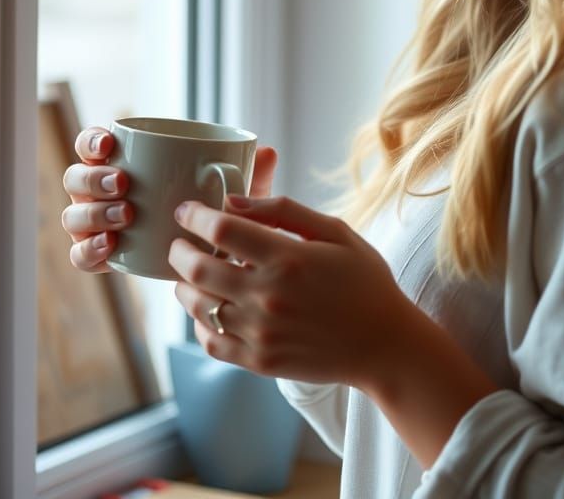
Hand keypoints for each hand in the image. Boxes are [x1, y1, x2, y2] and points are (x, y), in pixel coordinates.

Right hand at [61, 129, 278, 272]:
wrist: (216, 254)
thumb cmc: (221, 207)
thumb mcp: (240, 189)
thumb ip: (252, 172)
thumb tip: (267, 152)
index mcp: (127, 161)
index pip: (95, 144)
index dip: (93, 141)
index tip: (112, 144)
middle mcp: (105, 190)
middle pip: (78, 178)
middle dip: (94, 179)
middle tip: (124, 183)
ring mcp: (99, 223)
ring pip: (75, 216)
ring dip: (94, 213)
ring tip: (126, 215)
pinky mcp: (103, 255)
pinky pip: (81, 255)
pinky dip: (90, 250)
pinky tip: (112, 246)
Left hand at [169, 193, 412, 389]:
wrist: (384, 343)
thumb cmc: (364, 280)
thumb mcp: (336, 232)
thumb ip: (284, 212)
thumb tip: (233, 202)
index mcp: (288, 258)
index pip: (222, 229)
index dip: (195, 215)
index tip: (186, 210)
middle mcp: (267, 296)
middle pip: (197, 267)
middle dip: (179, 249)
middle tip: (180, 241)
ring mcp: (260, 333)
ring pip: (197, 305)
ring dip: (184, 284)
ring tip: (189, 273)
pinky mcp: (258, 362)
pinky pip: (210, 341)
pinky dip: (199, 322)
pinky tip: (208, 308)